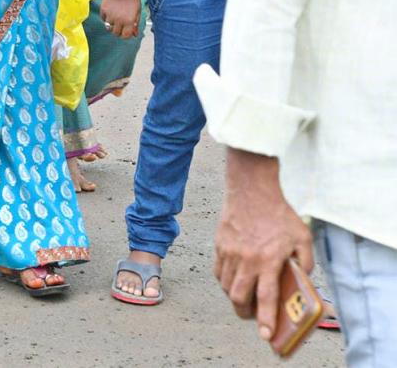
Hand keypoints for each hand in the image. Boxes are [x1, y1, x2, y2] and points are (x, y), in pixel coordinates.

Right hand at [99, 0, 139, 37]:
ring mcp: (110, 15)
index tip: (125, 32)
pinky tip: (111, 11)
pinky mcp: (103, 10)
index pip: (125, 36)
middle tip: (120, 25)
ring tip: (116, 17)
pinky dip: (106, 17)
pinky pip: (103, 18)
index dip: (125, 35)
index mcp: (129, 21)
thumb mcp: (137, 11)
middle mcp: (119, 20)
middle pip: (115, 33)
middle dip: (118, 31)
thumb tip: (134, 34)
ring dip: (112, 24)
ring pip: (108, 26)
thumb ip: (136, 23)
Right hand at [215, 150, 313, 340]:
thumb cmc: (279, 213)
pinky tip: (234, 279)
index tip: (266, 336)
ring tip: (245, 297)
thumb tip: (302, 281)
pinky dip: (225, 281)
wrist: (251, 189)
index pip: (265, 298)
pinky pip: (218, 271)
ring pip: (226, 286)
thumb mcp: (303, 238)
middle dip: (245, 313)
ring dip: (235, 297)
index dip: (266, 320)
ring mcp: (229, 252)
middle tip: (253, 316)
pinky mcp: (219, 244)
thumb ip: (306, 263)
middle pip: (238, 297)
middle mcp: (246, 259)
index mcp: (268, 260)